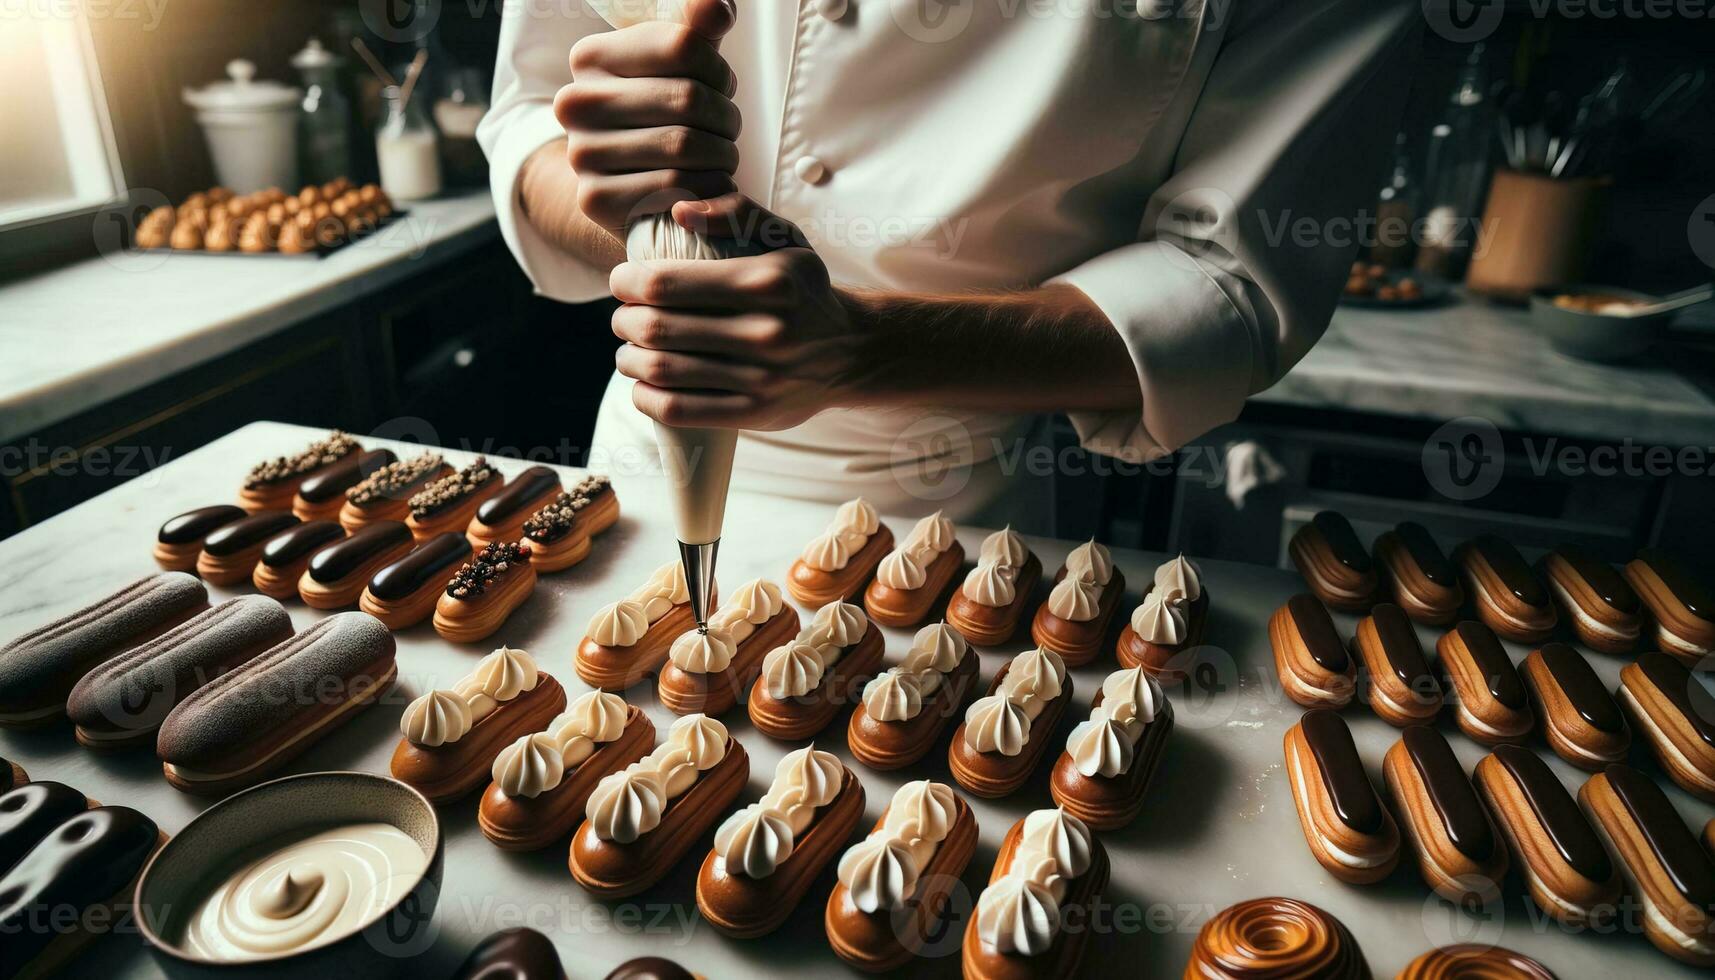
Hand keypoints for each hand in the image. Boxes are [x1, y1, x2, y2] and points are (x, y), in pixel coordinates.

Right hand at [553, 0, 740, 236]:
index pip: (683, 46)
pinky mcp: (596, 199)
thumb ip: (697, 27)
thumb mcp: (681, 64)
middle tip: (727, 130)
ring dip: (723, 155)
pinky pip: (677, 189)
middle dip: (726, 117)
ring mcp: (580, 153)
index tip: (721, 87)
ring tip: (720, 157)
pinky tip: (709, 186)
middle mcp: (575, 102)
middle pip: (688, 98)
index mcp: (590, 56)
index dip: (719, 71)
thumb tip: (716, 7)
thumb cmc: (665, 114)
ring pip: (685, 146)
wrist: (632, 186)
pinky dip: (710, 190)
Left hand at [610, 194, 870, 429]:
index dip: (627, 282)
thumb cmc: (802, 289)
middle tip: (623, 317)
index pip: (666, 282)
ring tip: (628, 350)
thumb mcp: (784, 239)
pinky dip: (646, 398)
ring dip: (629, 360)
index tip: (622, 281)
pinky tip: (643, 385)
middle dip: (624, 321)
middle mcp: (765, 331)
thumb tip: (679, 211)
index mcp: (766, 281)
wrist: (851, 350)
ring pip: (663, 370)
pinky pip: (680, 410)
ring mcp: (761, 377)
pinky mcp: (755, 413)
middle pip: (657, 328)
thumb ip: (735, 211)